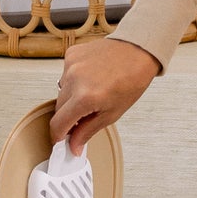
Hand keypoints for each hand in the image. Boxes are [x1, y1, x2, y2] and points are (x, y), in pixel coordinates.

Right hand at [50, 36, 160, 154]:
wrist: (138, 52)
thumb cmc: (131, 80)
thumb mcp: (112, 114)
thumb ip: (88, 131)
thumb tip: (74, 145)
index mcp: (85, 97)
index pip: (58, 123)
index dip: (58, 136)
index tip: (60, 140)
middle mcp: (74, 79)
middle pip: (58, 108)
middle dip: (69, 116)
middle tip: (85, 116)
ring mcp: (71, 65)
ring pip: (61, 91)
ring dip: (72, 97)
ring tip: (93, 91)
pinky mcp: (71, 54)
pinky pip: (66, 74)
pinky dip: (75, 80)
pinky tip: (91, 77)